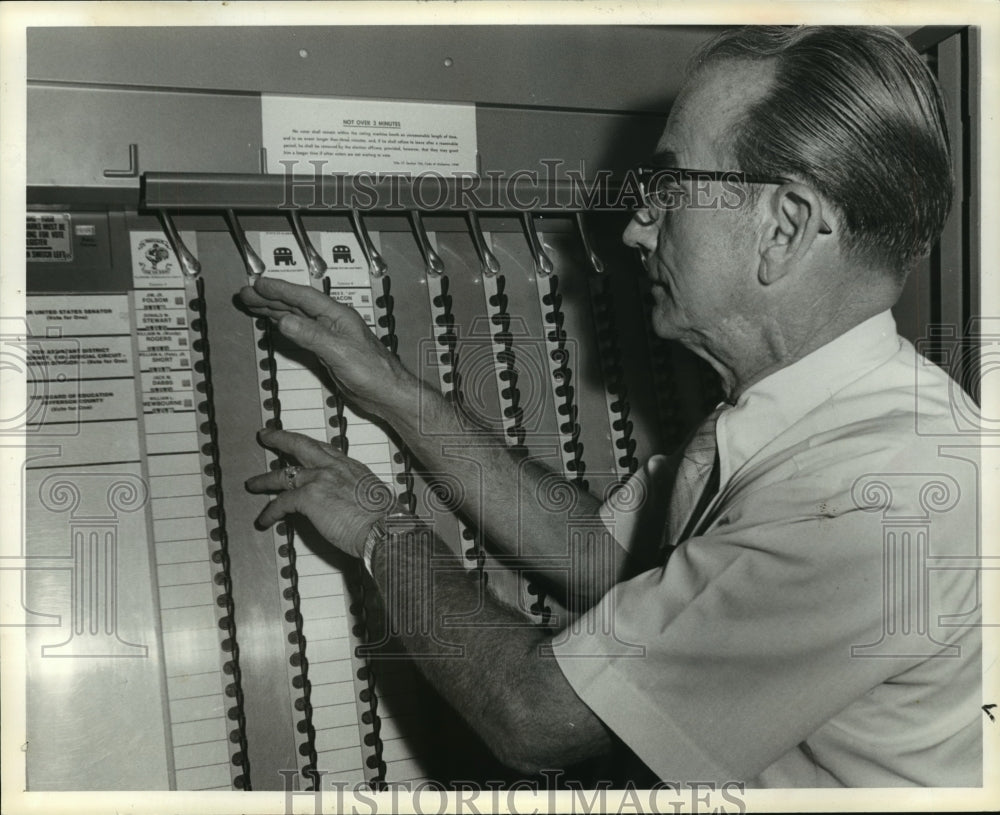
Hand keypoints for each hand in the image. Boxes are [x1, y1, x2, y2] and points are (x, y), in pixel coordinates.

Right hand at [238, 276, 415, 418]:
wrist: (387, 393)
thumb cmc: (374, 372)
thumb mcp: (340, 352)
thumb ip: (312, 336)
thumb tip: (284, 321)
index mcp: (338, 316)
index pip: (303, 297)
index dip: (280, 289)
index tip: (258, 284)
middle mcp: (333, 322)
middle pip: (296, 304)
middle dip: (270, 297)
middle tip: (246, 293)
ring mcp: (329, 335)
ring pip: (296, 316)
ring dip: (273, 309)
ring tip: (252, 304)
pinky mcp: (326, 350)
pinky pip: (300, 331)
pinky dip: (284, 325)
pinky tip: (275, 322)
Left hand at [245, 427, 394, 558]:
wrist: (384, 528)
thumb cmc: (385, 520)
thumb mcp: (374, 496)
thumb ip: (356, 494)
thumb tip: (350, 504)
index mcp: (351, 466)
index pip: (324, 449)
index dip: (308, 445)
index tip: (299, 443)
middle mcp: (334, 467)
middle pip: (300, 445)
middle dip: (280, 439)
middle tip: (266, 435)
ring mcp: (320, 479)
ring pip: (284, 474)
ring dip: (265, 479)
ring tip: (254, 483)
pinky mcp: (308, 497)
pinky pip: (281, 503)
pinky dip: (270, 512)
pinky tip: (265, 519)